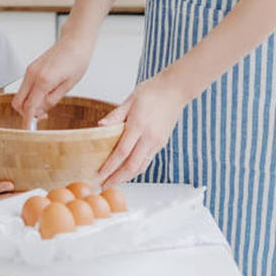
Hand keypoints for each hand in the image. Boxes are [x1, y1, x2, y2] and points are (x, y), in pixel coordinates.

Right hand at [11, 36, 90, 127]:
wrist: (75, 41)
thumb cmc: (77, 60)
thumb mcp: (69, 85)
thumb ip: (52, 99)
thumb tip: (41, 110)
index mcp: (43, 80)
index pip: (29, 107)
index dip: (27, 121)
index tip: (28, 131)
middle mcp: (32, 75)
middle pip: (17, 102)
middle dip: (25, 114)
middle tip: (41, 117)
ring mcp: (29, 71)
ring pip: (19, 95)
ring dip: (28, 104)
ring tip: (46, 106)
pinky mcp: (30, 69)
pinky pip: (24, 87)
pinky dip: (30, 96)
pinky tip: (43, 96)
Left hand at [97, 73, 186, 187]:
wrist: (175, 90)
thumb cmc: (153, 91)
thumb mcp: (130, 99)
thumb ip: (115, 115)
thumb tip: (100, 126)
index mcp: (139, 125)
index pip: (121, 152)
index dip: (110, 166)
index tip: (100, 174)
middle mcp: (149, 137)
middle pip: (132, 165)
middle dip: (117, 178)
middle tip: (104, 185)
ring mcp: (157, 142)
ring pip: (141, 166)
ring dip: (127, 176)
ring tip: (113, 181)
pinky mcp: (162, 143)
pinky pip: (147, 160)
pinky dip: (136, 168)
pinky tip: (127, 170)